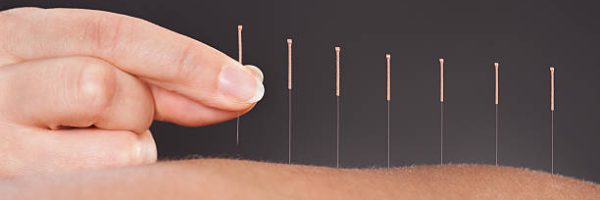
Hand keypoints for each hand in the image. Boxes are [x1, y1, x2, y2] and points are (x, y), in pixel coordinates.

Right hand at [0, 8, 263, 176]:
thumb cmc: (41, 108)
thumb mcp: (87, 73)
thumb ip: (158, 80)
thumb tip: (240, 87)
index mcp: (24, 35)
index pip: (117, 34)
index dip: (192, 61)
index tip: (246, 86)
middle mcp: (0, 81)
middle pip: (109, 85)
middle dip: (139, 108)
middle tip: (123, 118)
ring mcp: (0, 142)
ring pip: (116, 144)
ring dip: (128, 149)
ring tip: (90, 146)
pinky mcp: (13, 185)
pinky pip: (101, 185)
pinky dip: (113, 179)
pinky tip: (80, 169)